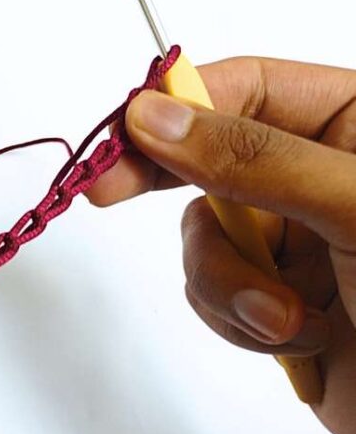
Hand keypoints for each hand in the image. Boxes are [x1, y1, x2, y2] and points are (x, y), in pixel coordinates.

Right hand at [86, 56, 355, 433]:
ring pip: (203, 241)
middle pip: (206, 163)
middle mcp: (319, 180)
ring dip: (229, 286)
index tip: (118, 137)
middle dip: (177, 195)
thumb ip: (252, 158)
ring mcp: (296, 244)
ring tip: (287, 321)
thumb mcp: (355, 208)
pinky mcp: (276, 305)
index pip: (247, 89)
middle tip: (102, 193)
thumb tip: (154, 116)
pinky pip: (212, 297)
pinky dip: (239, 325)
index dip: (174, 105)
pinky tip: (298, 343)